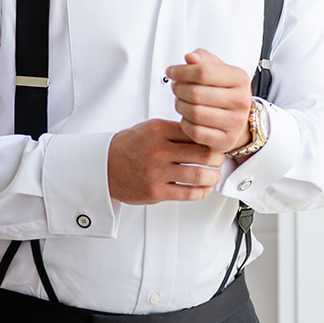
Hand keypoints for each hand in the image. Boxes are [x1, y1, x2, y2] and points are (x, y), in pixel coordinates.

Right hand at [108, 119, 223, 204]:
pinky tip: (205, 188)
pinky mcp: (156, 191)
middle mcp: (159, 150)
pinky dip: (202, 192)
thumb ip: (174, 130)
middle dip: (217, 157)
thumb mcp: (149, 128)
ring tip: (215, 175)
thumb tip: (203, 132)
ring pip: (199, 175)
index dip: (212, 138)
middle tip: (220, 158)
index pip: (196, 132)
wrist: (103, 166)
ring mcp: (157, 172)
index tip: (217, 142)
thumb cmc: (128, 147)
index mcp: (159, 131)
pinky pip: (188, 193)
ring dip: (213, 176)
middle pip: (203, 153)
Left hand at [166, 49, 252, 154]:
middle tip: (175, 87)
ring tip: (180, 101)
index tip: (172, 72)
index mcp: (240, 79)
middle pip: (196, 92)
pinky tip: (187, 117)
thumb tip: (190, 58)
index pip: (203, 71)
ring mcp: (235, 122)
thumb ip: (203, 59)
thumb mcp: (218, 70)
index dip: (181, 71)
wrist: (239, 120)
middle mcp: (241, 101)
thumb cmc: (225, 93)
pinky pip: (195, 132)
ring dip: (180, 106)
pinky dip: (185, 123)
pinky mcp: (226, 140)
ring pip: (194, 112)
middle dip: (178, 89)